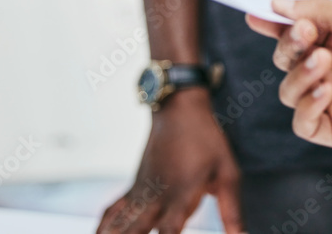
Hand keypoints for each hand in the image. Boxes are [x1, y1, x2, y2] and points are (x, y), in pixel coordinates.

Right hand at [97, 89, 242, 233]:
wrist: (178, 109)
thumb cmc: (206, 139)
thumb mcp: (228, 172)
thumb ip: (232, 210)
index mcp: (180, 196)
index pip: (168, 233)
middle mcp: (156, 197)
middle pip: (135, 232)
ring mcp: (142, 192)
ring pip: (120, 223)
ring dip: (112, 233)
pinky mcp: (135, 186)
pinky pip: (114, 209)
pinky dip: (105, 223)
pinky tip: (99, 233)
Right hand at [247, 0, 331, 153]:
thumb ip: (319, 10)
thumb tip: (277, 4)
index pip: (296, 33)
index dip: (274, 25)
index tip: (256, 14)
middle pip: (287, 60)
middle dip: (288, 45)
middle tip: (304, 33)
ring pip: (289, 90)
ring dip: (298, 73)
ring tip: (322, 60)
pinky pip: (305, 122)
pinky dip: (307, 104)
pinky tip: (326, 88)